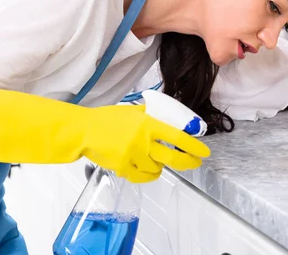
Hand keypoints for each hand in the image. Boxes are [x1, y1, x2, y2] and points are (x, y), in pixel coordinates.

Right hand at [85, 105, 210, 182]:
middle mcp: (143, 142)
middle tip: (195, 162)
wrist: (83, 131)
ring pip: (157, 168)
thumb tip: (169, 114)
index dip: (194, 146)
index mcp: (148, 125)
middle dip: (188, 162)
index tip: (204, 151)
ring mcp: (133, 156)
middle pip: (173, 158)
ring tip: (158, 159)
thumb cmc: (108, 119)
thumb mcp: (134, 110)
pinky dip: (149, 174)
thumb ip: (151, 114)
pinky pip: (143, 177)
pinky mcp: (122, 168)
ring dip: (162, 166)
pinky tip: (150, 170)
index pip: (178, 137)